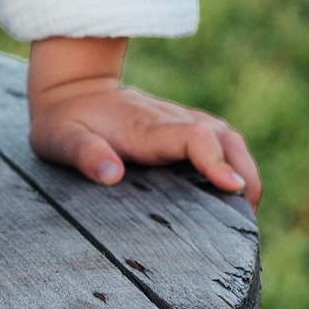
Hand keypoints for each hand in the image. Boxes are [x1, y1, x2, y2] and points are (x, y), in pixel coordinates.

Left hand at [28, 74, 261, 204]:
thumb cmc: (64, 122)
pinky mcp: (184, 126)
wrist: (71, 88)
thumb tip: (112, 174)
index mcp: (145, 127)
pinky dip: (236, 164)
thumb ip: (85, 155)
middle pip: (225, 137)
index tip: (231, 187)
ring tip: (247, 215)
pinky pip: (221, 140)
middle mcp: (170, 120)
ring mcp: (181, 120)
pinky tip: (235, 195)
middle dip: (246, 173)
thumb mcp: (60, 140)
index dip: (216, 160)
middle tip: (247, 220)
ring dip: (246, 170)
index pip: (194, 136)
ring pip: (229, 138)